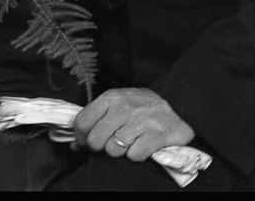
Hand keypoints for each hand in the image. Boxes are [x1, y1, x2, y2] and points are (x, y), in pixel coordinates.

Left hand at [72, 87, 194, 161]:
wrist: (179, 106)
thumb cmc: (142, 108)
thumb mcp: (117, 104)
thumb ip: (95, 120)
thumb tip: (74, 145)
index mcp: (110, 98)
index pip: (82, 122)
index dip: (81, 138)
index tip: (86, 143)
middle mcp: (124, 107)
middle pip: (95, 140)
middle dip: (101, 147)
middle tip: (111, 144)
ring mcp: (140, 120)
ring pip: (113, 150)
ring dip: (120, 152)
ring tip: (130, 142)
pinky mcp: (156, 135)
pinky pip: (134, 156)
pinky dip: (137, 155)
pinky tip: (142, 145)